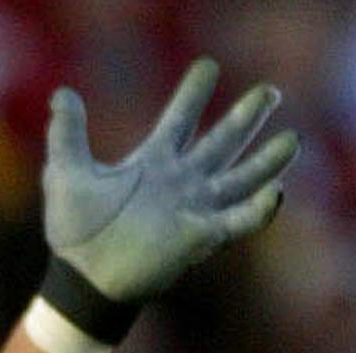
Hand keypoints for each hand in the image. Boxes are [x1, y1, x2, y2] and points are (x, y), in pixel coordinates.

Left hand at [45, 58, 298, 305]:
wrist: (81, 282)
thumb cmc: (75, 234)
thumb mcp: (66, 176)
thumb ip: (67, 135)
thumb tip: (62, 95)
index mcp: (153, 162)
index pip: (181, 119)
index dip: (194, 93)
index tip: (207, 67)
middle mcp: (180, 181)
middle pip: (223, 141)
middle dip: (246, 117)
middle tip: (269, 92)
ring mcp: (194, 208)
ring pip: (242, 178)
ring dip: (268, 160)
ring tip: (292, 141)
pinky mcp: (201, 237)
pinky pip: (240, 220)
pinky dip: (260, 208)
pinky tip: (276, 192)